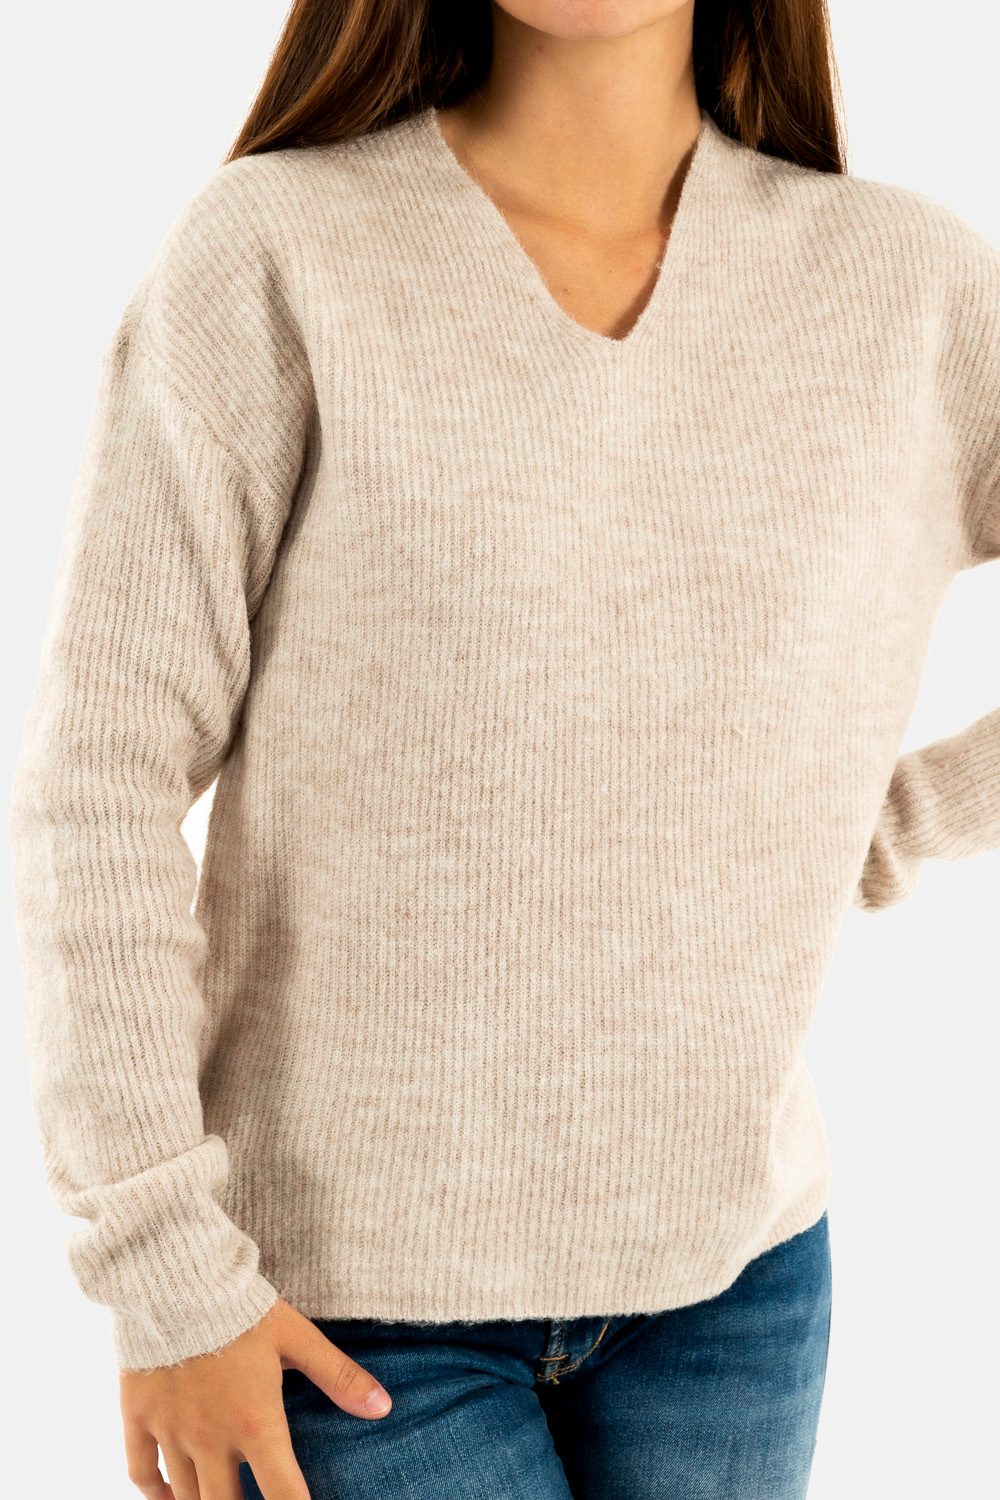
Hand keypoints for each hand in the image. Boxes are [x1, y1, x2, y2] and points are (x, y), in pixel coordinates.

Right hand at [120, 1296, 391, 1498]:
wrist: (176, 1277)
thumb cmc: (242, 1306)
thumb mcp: (297, 1336)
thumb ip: (338, 1375)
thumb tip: (383, 1407)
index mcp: (256, 1423)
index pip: (284, 1496)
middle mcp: (212, 1439)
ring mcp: (171, 1432)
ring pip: (186, 1497)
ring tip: (223, 1497)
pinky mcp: (137, 1417)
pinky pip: (139, 1474)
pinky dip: (154, 1494)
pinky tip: (170, 1496)